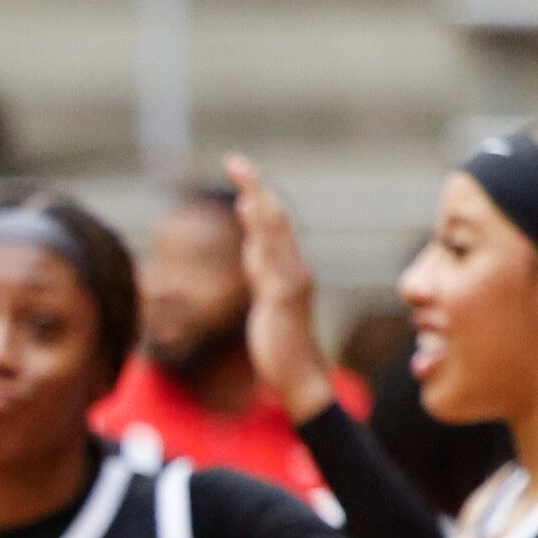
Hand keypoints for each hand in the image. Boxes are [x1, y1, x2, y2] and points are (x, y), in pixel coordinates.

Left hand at [226, 154, 336, 423]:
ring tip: (244, 183)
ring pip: (276, 237)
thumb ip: (260, 267)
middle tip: (236, 161)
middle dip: (256, 188)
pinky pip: (273, 267)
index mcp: (289, 267)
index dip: (256, 194)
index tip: (239, 169)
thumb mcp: (265, 296)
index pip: (272, 223)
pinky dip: (263, 244)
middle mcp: (295, 268)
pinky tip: (251, 231)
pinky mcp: (285, 300)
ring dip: (259, 209)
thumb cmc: (281, 339)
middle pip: (275, 220)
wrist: (301, 376)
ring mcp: (292, 283)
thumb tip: (251, 242)